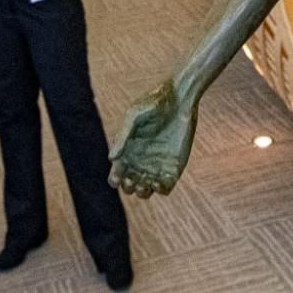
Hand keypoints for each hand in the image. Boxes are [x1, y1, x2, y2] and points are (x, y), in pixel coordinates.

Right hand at [109, 80, 196, 197]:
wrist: (180, 99)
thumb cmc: (153, 103)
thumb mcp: (134, 116)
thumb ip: (123, 136)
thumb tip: (111, 158)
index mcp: (127, 150)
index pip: (117, 172)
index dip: (115, 179)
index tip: (117, 177)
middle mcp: (140, 161)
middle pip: (129, 185)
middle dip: (128, 188)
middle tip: (132, 182)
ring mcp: (157, 165)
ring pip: (145, 190)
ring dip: (143, 193)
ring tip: (145, 185)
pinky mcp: (173, 167)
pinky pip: (165, 187)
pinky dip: (161, 190)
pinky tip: (159, 182)